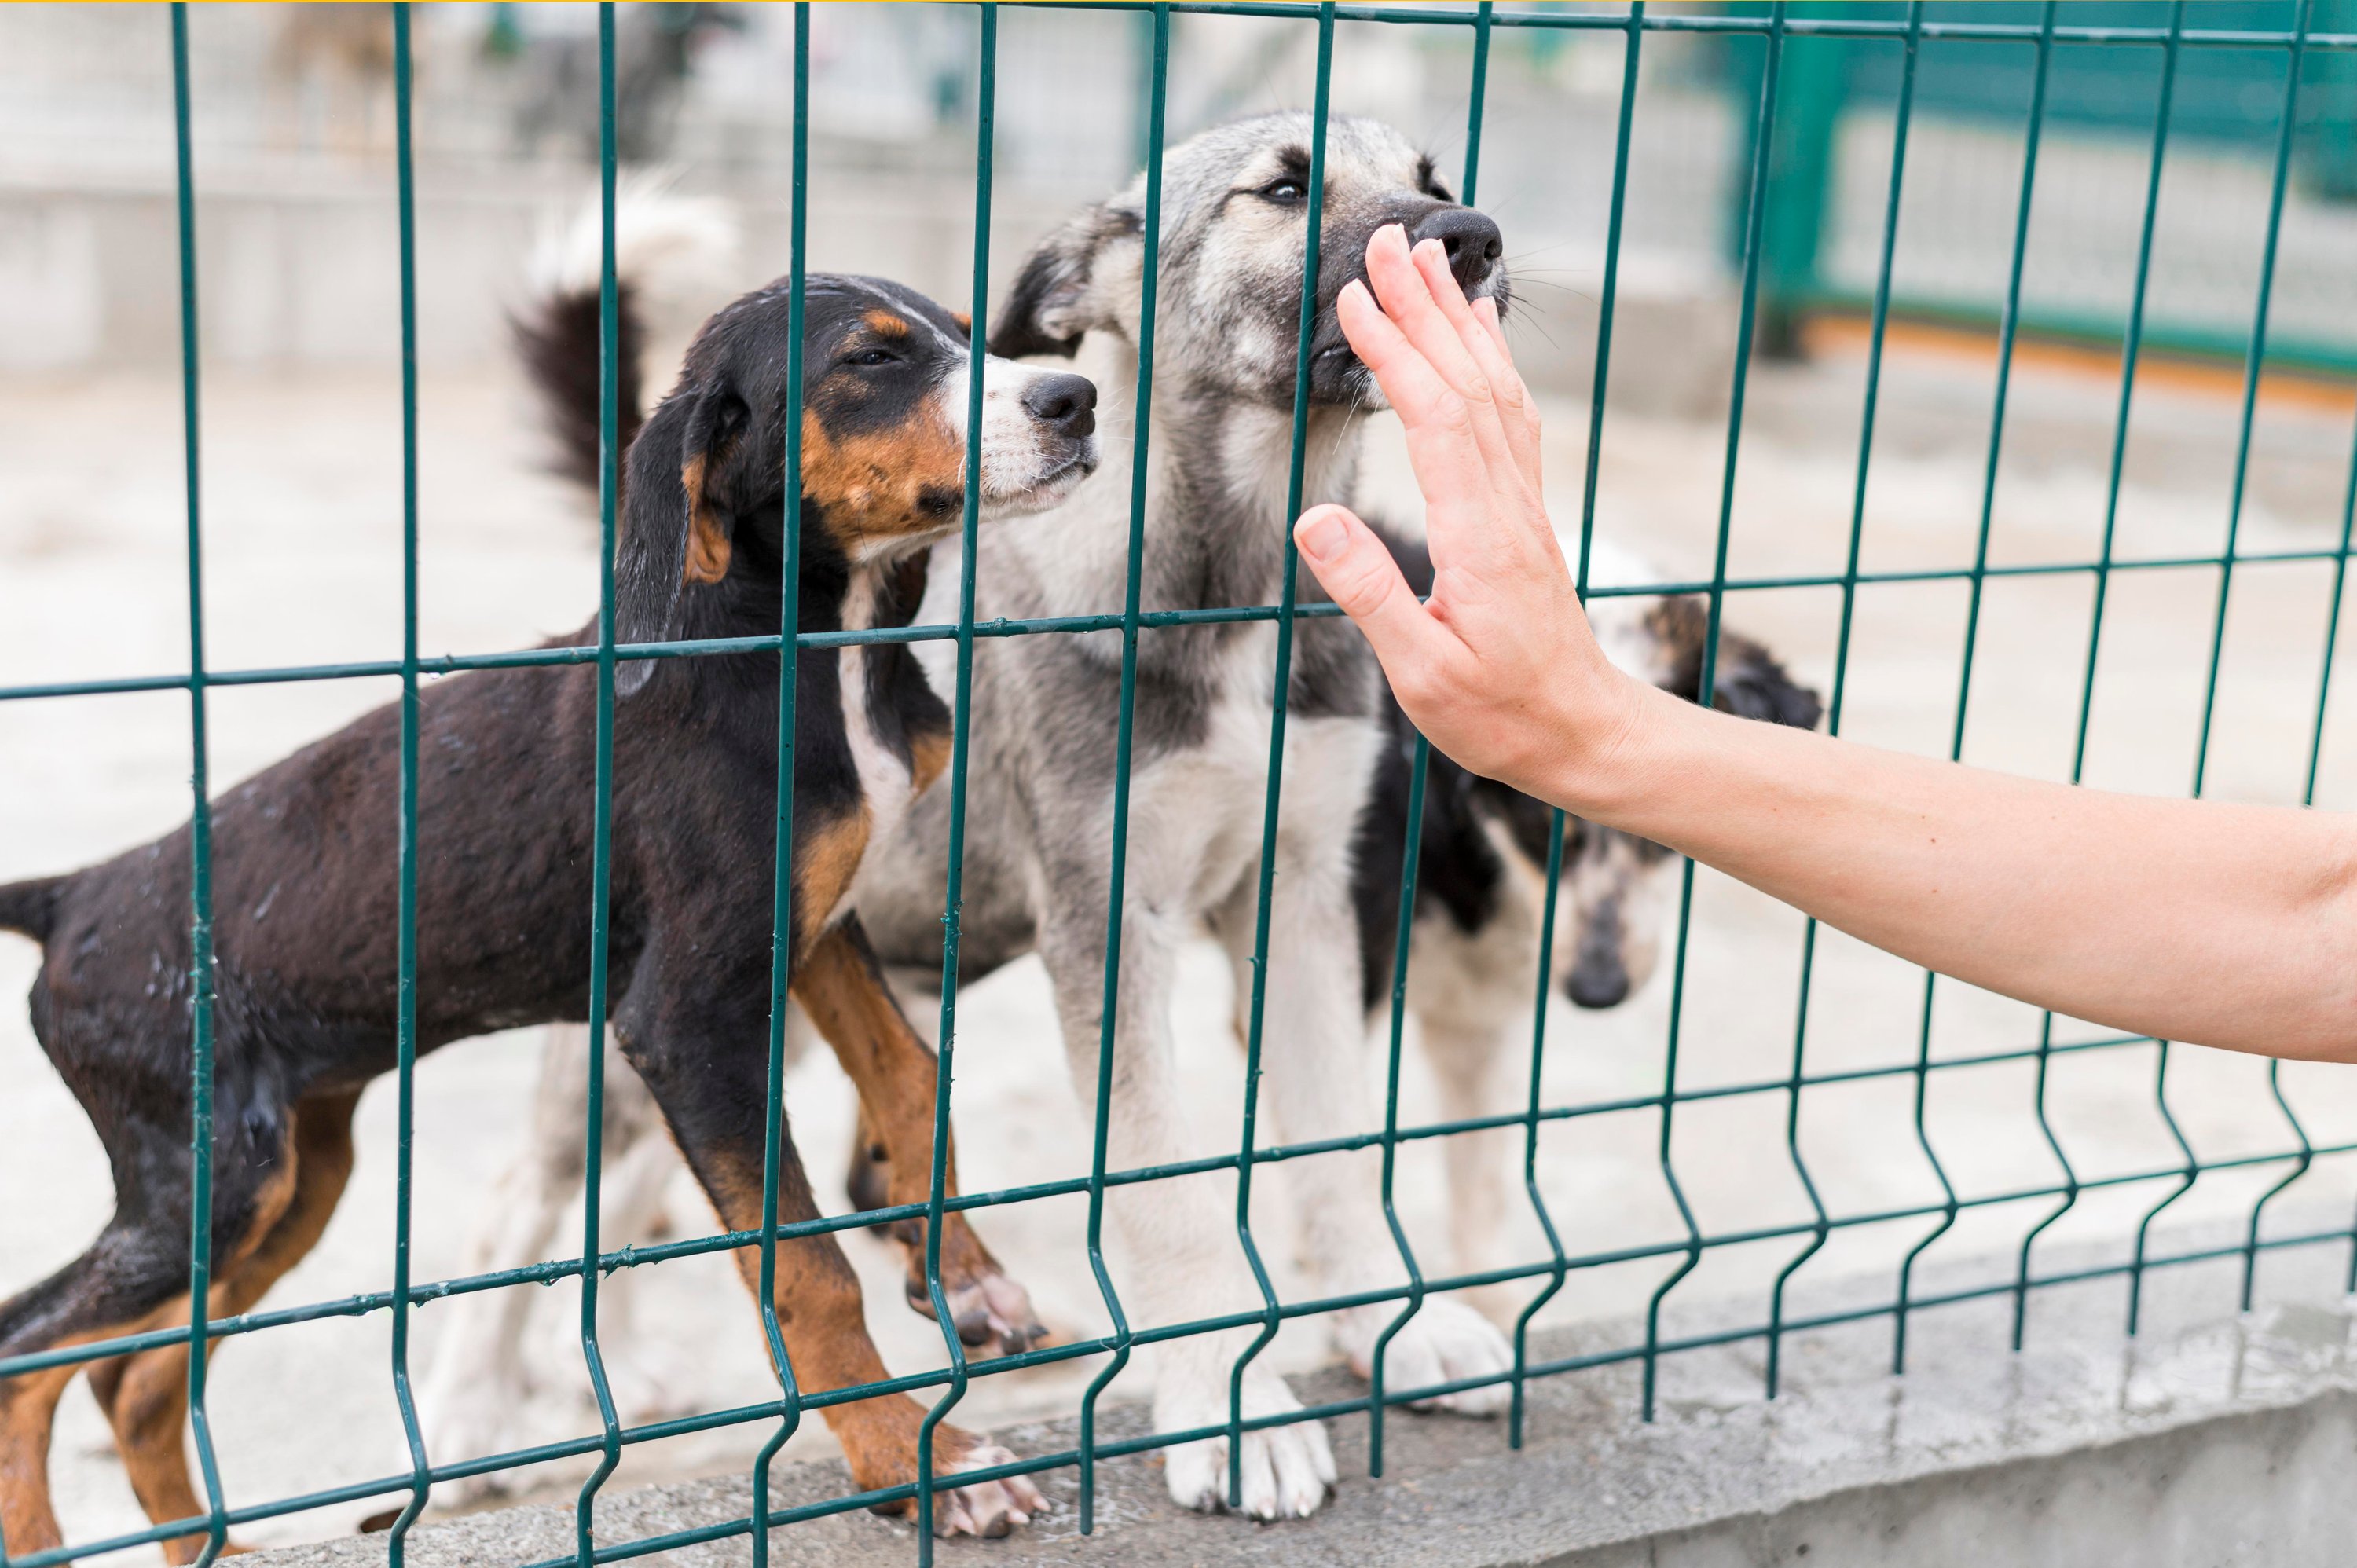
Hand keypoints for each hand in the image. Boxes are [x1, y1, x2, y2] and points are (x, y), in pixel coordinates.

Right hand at [1292, 224, 1648, 804]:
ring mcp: (1523, 503)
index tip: (1355, 299)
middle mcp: (1508, 504)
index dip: (1394, 353)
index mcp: (1478, 537)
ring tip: (1426, 259)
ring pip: (1494, 389)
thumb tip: (1316, 519)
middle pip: (1467, 382)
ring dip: (1457, 320)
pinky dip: (1492, 359)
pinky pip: (1512, 414)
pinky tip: (1477, 330)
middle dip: (1423, 307)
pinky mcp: (1525, 512)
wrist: (1585, 732)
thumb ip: (1371, 595)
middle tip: (1385, 239)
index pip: (1434, 420)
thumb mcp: (1423, 674)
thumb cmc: (1501, 715)